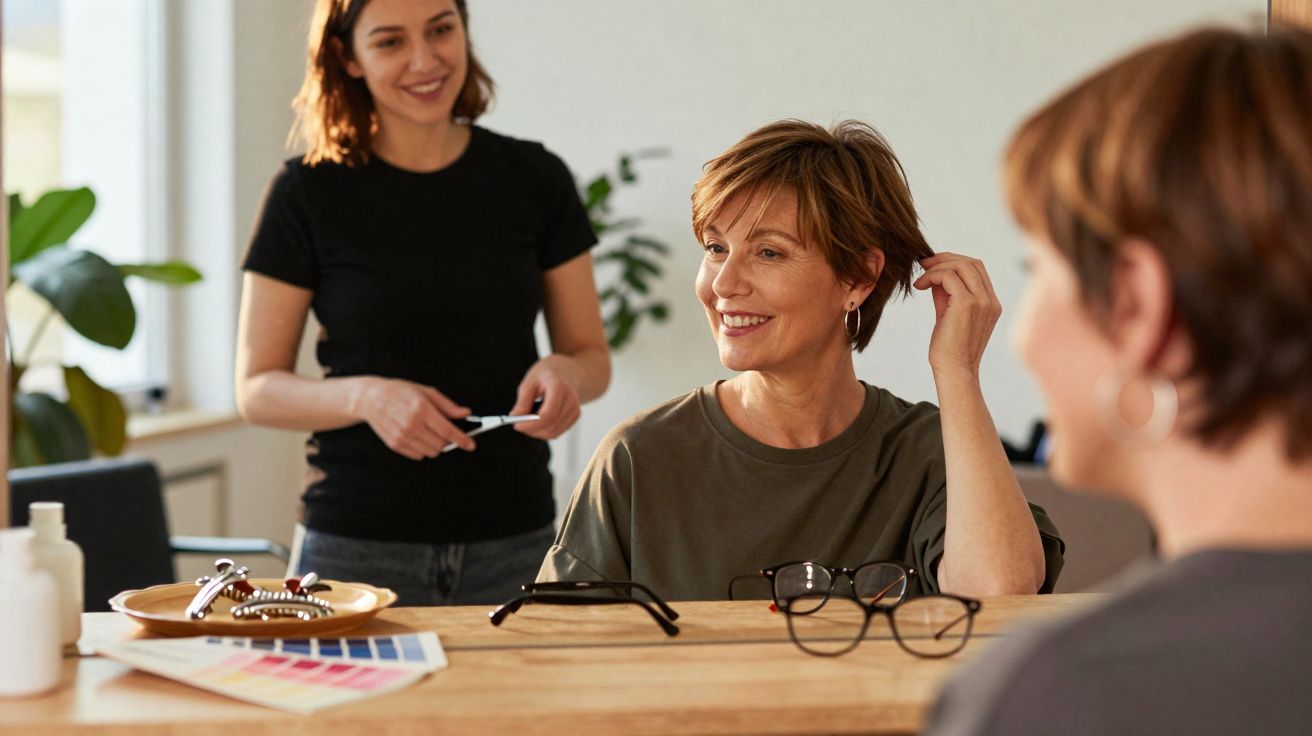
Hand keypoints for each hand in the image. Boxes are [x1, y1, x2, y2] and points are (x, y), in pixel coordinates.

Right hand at [354, 377, 472, 459]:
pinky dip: (423, 449)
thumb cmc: (401, 392)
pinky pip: (418, 455)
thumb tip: (466, 413)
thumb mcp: (426, 392)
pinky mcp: (395, 444)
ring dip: (436, 445)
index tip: (471, 445)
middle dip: (448, 440)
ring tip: (428, 431)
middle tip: (444, 430)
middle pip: (441, 444)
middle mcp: (411, 424)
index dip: (462, 440)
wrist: (371, 399)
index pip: (447, 430)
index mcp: (421, 409)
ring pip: (431, 452)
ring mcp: (401, 436)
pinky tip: (418, 436)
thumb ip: (447, 405)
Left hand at [509, 355, 581, 439]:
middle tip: (519, 424)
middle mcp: (570, 400)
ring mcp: (575, 409)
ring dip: (537, 431)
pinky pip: (557, 432)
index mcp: (559, 387)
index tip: (517, 426)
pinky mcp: (575, 417)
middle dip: (532, 429)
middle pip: (550, 426)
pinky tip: (538, 420)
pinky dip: (544, 430)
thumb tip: (515, 418)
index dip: (531, 424)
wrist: (566, 371)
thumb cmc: (547, 375)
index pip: (547, 415)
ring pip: (553, 433)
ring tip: (528, 420)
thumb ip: (523, 401)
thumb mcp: (530, 381)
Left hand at [912, 252, 1002, 377]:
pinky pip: (948, 276)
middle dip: (945, 258)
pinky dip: (932, 276)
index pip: (977, 269)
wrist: (954, 371)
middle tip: (924, 265)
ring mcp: (982, 302)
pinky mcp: (967, 304)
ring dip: (937, 267)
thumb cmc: (950, 348)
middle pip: (971, 262)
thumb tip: (935, 274)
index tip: (933, 267)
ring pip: (961, 265)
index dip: (954, 261)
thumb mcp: (950, 314)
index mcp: (991, 303)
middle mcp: (990, 301)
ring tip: (921, 279)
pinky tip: (920, 286)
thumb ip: (947, 293)